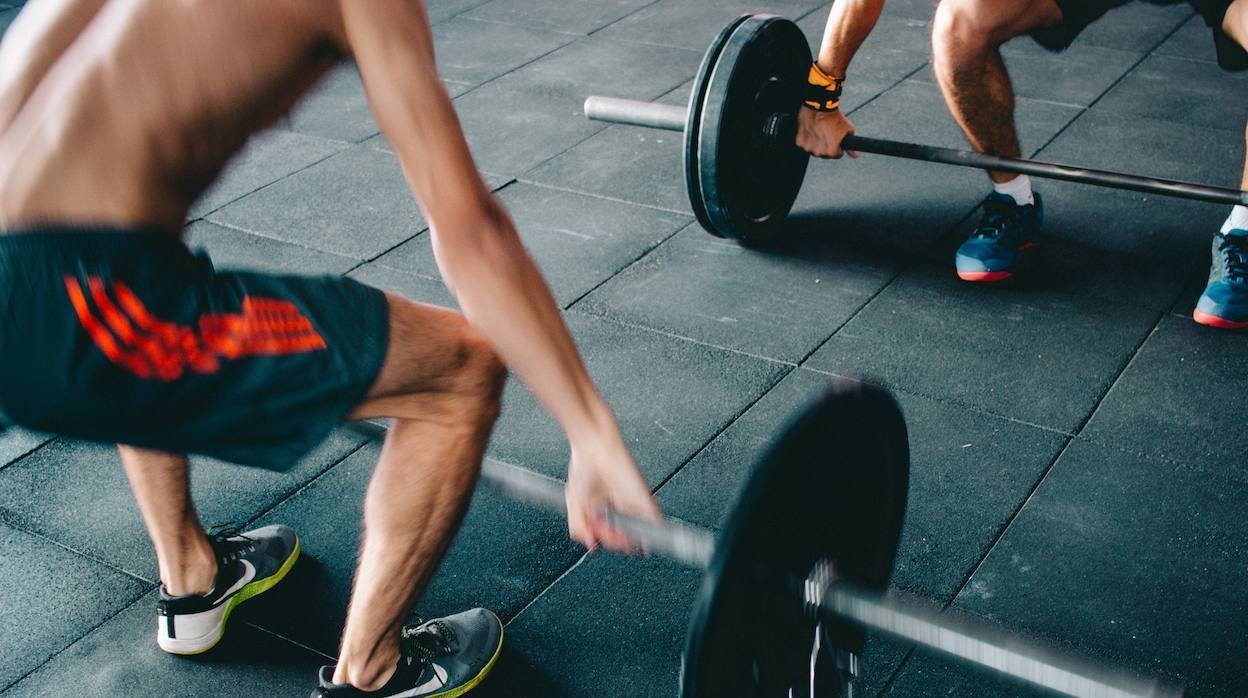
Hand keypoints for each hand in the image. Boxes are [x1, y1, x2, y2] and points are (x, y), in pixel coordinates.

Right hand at [565, 435, 661, 553]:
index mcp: (604, 512)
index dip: (605, 541)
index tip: (597, 540)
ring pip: (639, 532)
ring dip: (632, 540)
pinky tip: (648, 539)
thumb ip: (579, 527)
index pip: (609, 536)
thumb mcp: (574, 503)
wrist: (594, 447)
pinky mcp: (643, 496)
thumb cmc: (584, 468)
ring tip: (624, 540)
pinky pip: (654, 517)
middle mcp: (620, 509)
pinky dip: (654, 531)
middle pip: (624, 536)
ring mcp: (633, 504)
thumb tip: (591, 545)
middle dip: (616, 541)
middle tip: (606, 534)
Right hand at [796, 106, 858, 158]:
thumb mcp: (848, 130)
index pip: (836, 155)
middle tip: (828, 133)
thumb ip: (851, 147)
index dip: (838, 146)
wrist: (821, 106)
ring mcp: (808, 147)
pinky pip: (804, 143)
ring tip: (820, 131)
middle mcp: (819, 152)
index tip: (836, 139)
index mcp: (831, 152)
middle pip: (824, 153)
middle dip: (826, 146)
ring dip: (816, 143)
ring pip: (813, 149)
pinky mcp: (800, 141)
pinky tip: (812, 130)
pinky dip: (807, 139)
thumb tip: (856, 155)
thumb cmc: (834, 117)